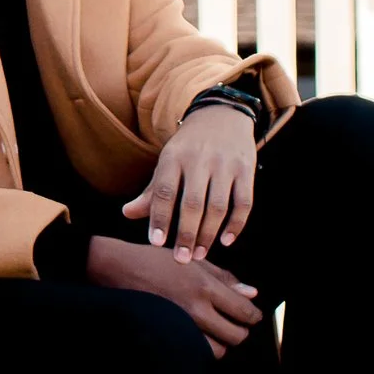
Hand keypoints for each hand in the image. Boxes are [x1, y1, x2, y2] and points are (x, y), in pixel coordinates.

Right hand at [85, 234, 263, 357]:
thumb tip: (250, 293)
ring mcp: (180, 324)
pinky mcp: (167, 334)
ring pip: (217, 350)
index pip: (245, 312)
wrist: (115, 269)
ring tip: (215, 331)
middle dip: (240, 331)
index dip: (254, 316)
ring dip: (221, 343)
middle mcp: (195, 309)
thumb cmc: (152, 261)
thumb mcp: (191, 260)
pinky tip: (197, 335)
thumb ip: (223, 277)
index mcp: (204, 286)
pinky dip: (201, 348)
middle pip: (235, 335)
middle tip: (234, 323)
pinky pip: (195, 351)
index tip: (251, 315)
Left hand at [122, 105, 258, 260]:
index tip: (157, 243)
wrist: (221, 114)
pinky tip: (225, 241)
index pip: (164, 192)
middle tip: (181, 260)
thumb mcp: (167, 162)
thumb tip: (127, 213)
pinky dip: (236, 224)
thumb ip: (152, 191)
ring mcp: (224, 164)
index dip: (160, 218)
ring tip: (200, 255)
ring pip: (217, 206)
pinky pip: (243, 202)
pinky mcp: (246, 169)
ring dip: (208, 234)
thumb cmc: (189, 148)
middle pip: (192, 203)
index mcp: (173, 158)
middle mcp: (198, 160)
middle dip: (186, 235)